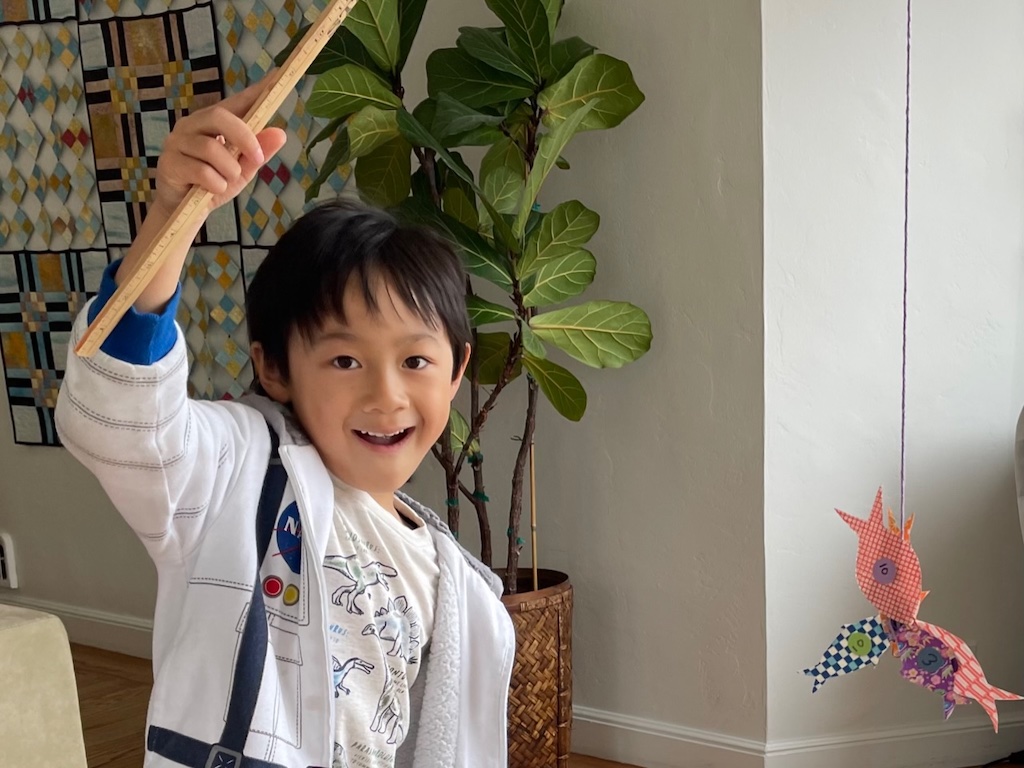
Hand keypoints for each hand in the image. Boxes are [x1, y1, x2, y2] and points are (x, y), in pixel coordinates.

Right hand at [154, 77, 287, 214]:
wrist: (185, 211)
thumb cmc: (213, 184)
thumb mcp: (243, 170)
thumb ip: (259, 152)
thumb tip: (280, 133)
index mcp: (212, 122)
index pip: (236, 101)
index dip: (255, 91)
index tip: (277, 77)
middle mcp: (192, 125)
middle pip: (219, 116)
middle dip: (244, 137)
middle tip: (257, 158)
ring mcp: (177, 142)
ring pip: (211, 148)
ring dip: (229, 170)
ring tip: (227, 181)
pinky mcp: (169, 163)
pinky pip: (201, 171)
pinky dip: (216, 185)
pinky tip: (212, 190)